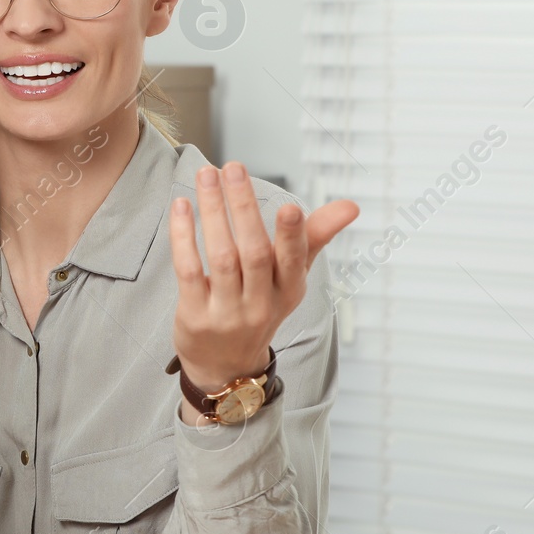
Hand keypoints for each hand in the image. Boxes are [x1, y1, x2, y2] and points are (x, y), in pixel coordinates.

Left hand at [169, 162, 358, 410]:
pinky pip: (188, 270)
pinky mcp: (195, 315)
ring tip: (206, 175)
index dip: (293, 237)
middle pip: (253, 253)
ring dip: (212, 212)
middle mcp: (260, 304)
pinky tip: (182, 205)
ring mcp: (226, 313)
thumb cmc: (261, 306)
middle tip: (233, 167)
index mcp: (289, 291)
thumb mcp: (291, 278)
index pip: (294, 262)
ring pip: (221, 257)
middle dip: (243, 207)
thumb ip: (314, 237)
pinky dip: (184, 236)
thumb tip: (351, 205)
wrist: (226, 366)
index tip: (290, 206)